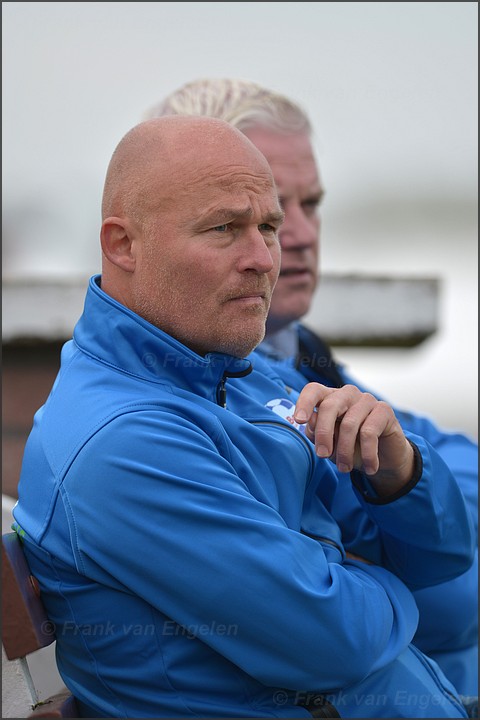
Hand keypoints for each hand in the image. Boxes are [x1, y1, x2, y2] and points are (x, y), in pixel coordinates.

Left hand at [294, 383, 414, 496]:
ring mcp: (366, 399)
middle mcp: (347, 394)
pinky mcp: (384, 410)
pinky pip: (369, 432)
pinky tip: (369, 467)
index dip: (304, 402)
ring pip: (349, 423)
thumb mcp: (330, 444)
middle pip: (329, 406)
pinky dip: (367, 454)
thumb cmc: (352, 448)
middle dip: (324, 434)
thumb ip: (317, 433)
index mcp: (330, 398)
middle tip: (322, 455)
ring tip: (344, 469)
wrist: (384, 459)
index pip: (313, 390)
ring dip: (345, 451)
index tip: (299, 420)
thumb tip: (311, 423)